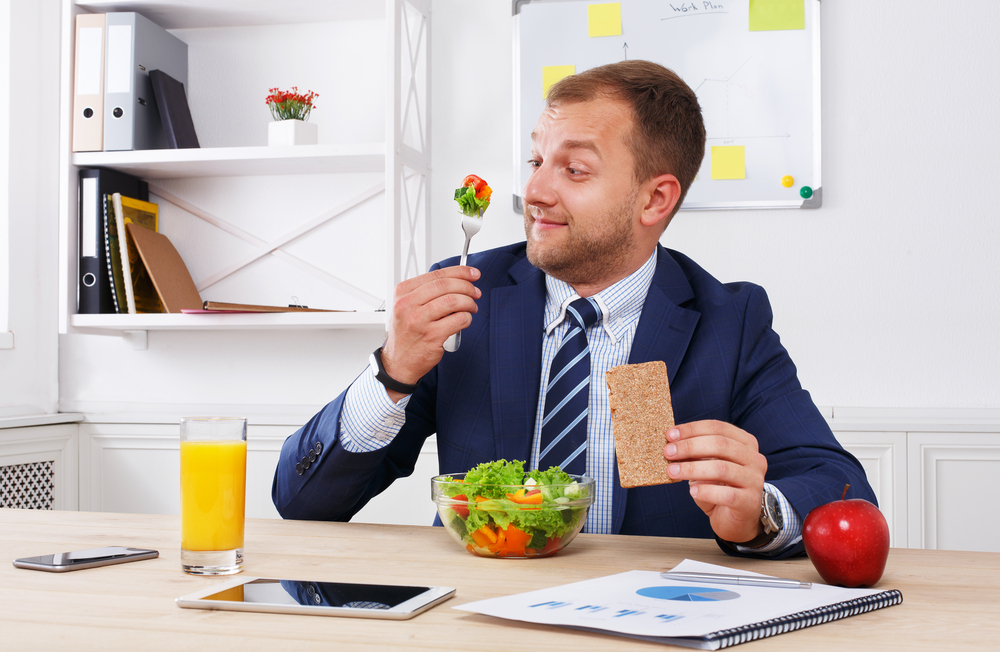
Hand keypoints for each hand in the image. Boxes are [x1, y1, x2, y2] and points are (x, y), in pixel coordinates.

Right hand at [379, 266, 480, 396]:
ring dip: (469, 302)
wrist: (398, 362)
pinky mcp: (431, 336)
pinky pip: (458, 320)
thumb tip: (456, 279)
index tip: (473, 274)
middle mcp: (408, 305)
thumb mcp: (406, 307)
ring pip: (453, 301)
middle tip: (475, 292)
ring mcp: (419, 321)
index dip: (460, 272)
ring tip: (472, 307)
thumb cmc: (406, 333)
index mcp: (403, 293)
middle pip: (446, 285)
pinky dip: (467, 318)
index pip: (436, 275)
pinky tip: (465, 320)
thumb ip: (426, 292)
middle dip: (467, 286)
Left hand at [663, 420, 766, 542]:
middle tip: (668, 452)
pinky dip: (706, 491)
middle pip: (720, 445)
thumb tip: (672, 443)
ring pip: (721, 468)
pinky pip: (727, 494)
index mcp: (745, 443)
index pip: (718, 428)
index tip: (670, 435)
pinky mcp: (750, 502)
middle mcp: (754, 458)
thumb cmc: (719, 486)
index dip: (692, 429)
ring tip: (672, 472)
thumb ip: (696, 453)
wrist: (736, 518)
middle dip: (690, 447)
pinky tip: (692, 491)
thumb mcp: (707, 465)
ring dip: (692, 469)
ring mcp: (755, 480)